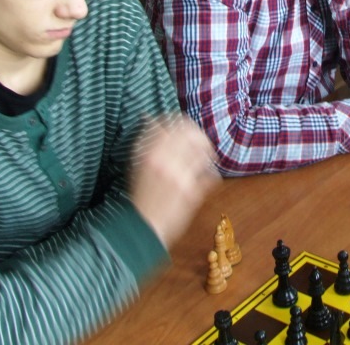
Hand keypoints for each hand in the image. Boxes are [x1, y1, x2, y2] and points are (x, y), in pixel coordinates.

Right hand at [130, 115, 219, 248]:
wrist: (143, 227)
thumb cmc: (140, 198)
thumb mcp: (137, 167)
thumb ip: (146, 144)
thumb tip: (150, 120)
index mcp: (150, 153)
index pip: (171, 125)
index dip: (181, 122)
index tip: (185, 126)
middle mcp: (166, 161)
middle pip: (191, 134)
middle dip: (199, 135)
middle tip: (203, 141)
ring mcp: (181, 176)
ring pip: (203, 152)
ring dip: (208, 153)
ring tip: (209, 157)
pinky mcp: (192, 193)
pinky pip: (210, 176)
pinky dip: (212, 174)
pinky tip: (210, 176)